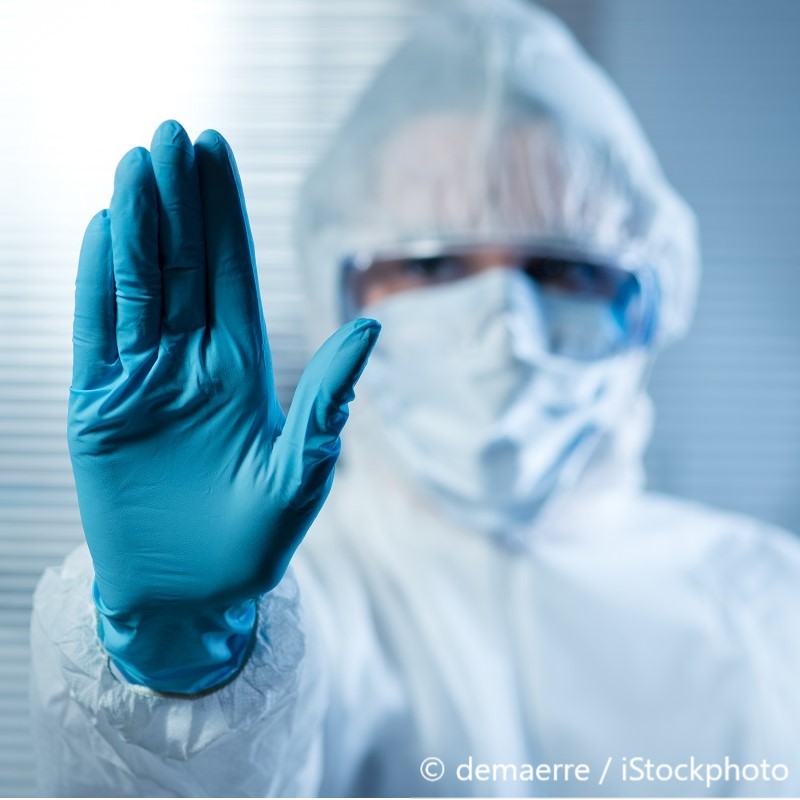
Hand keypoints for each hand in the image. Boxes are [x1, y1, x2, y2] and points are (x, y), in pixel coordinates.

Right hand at [69, 120, 378, 692]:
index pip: (233, 275)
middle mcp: (194, 364)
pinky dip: (96, 285)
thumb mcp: (300, 475)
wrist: (190, 597)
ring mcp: (144, 382)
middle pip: (185, 266)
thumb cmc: (254, 545)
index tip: (214, 150)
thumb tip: (372, 328)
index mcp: (245, 371)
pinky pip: (96, 336)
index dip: (224, 214)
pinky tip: (101, 232)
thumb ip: (330, 403)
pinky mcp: (100, 409)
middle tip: (172, 134)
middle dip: (179, 201)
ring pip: (139, 287)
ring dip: (137, 227)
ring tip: (137, 164)